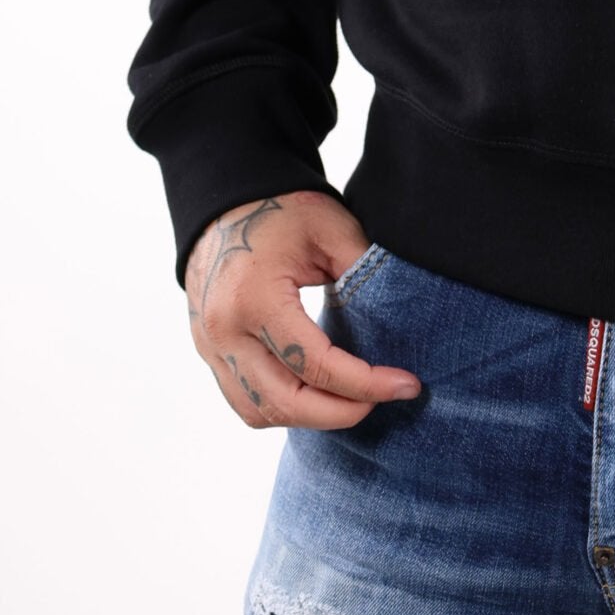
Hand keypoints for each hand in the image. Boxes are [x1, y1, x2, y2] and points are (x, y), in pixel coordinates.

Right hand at [183, 192, 424, 429]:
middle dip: (341, 412)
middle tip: (382, 399)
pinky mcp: (208, 351)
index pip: (315, 366)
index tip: (406, 385)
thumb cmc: (281, 208)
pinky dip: (283, 407)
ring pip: (260, 413)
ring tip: (353, 399)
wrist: (225, 197)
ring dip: (310, 417)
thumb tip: (400, 321)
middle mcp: (224, 333)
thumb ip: (363, 274)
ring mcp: (209, 346)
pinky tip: (317, 394)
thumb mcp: (332, 229)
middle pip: (285, 404)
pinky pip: (244, 400)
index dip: (366, 383)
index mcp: (254, 300)